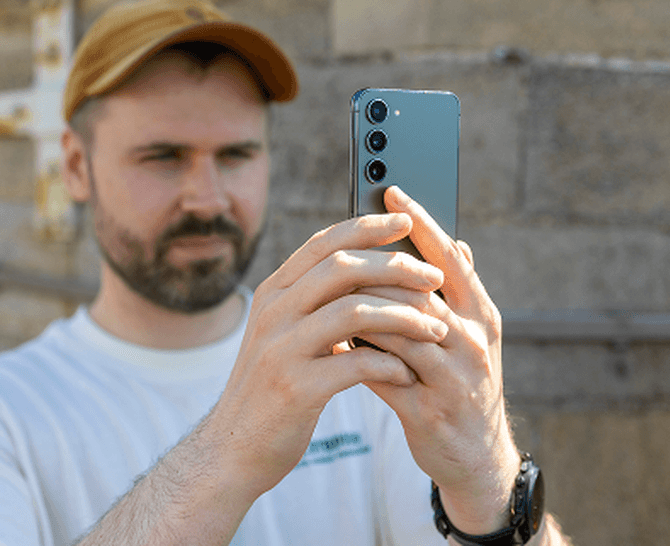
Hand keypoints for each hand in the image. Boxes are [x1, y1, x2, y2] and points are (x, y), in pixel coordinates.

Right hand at [206, 211, 449, 501]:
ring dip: (404, 317)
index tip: (405, 221)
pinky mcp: (295, 388)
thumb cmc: (273, 389)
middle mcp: (273, 312)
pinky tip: (409, 374)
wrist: (233, 449)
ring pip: (354, 311)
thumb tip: (366, 271)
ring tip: (436, 328)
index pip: (323, 243)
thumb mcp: (284, 335)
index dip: (366, 227)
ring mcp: (281, 348)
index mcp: (274, 293)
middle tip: (435, 278)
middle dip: (396, 267)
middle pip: (343, 268)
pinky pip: (356, 364)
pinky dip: (390, 364)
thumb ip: (314, 303)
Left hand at [353, 185, 519, 534]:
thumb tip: (454, 243)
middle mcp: (473, 341)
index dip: (421, 223)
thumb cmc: (462, 384)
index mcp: (482, 315)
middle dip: (377, 261)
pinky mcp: (428, 411)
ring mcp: (453, 378)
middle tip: (341, 238)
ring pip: (398, 328)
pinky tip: (330, 341)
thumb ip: (456, 294)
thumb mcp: (469, 336)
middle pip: (420, 288)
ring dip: (359, 307)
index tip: (390, 192)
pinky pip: (382, 373)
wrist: (476, 457)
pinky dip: (354, 354)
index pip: (450, 258)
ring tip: (327, 287)